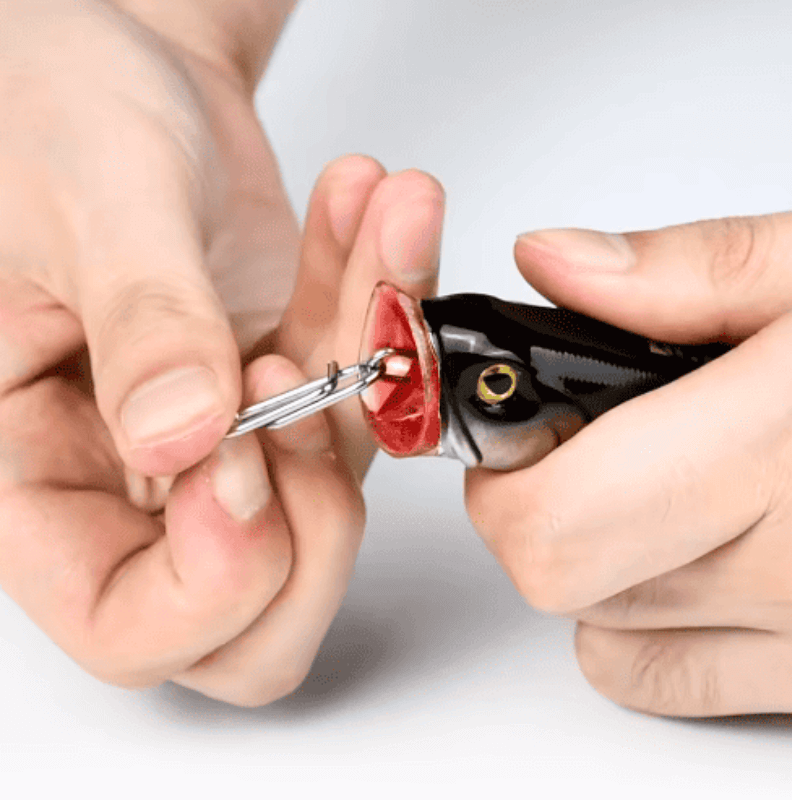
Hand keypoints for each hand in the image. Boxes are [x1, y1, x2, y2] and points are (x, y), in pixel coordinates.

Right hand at [0, 1, 443, 704]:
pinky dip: (388, 309)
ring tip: (380, 229)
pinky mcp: (287, 393)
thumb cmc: (55, 110)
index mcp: (34, 473)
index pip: (129, 625)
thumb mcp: (86, 202)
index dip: (215, 577)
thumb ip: (138, 321)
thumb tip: (182, 437)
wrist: (119, 66)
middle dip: (318, 521)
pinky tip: (378, 217)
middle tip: (308, 393)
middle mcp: (132, 482)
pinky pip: (367, 394)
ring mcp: (222, 446)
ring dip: (376, 366)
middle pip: (254, 617)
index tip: (250, 451)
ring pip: (335, 492)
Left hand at [466, 213, 791, 716]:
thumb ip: (684, 270)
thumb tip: (556, 263)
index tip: (521, 412)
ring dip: (593, 549)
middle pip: (557, 574)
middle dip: (532, 499)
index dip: (506, 460)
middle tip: (581, 436)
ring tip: (662, 476)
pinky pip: (660, 680)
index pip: (551, 514)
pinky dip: (639, 619)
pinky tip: (689, 549)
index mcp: (791, 448)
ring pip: (597, 624)